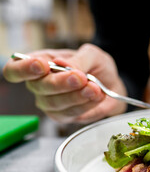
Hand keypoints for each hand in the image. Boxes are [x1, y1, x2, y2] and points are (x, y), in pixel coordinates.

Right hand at [2, 44, 126, 123]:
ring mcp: (50, 103)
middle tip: (81, 78)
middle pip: (38, 87)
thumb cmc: (96, 66)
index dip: (24, 69)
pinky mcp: (64, 116)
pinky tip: (97, 96)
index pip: (15, 69)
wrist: (112, 83)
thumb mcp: (92, 54)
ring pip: (55, 104)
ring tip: (95, 88)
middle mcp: (39, 85)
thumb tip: (63, 65)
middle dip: (61, 83)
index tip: (42, 66)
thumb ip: (79, 59)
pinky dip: (86, 105)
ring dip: (77, 96)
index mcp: (39, 63)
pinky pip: (71, 114)